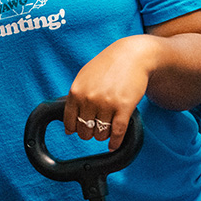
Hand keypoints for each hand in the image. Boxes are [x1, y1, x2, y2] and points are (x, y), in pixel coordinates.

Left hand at [63, 35, 157, 150]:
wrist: (132, 55)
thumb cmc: (107, 66)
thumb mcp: (84, 77)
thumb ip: (75, 99)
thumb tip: (68, 128)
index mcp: (76, 91)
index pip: (70, 123)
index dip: (76, 129)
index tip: (81, 130)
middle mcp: (90, 98)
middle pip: (85, 132)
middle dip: (90, 133)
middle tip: (96, 128)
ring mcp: (107, 103)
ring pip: (101, 134)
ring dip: (104, 136)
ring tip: (107, 130)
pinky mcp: (124, 107)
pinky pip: (117, 133)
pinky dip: (115, 142)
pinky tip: (114, 145)